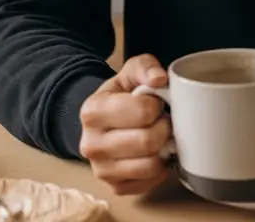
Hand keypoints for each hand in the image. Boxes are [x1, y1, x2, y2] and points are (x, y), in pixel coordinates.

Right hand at [78, 54, 172, 194]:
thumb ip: (145, 67)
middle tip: (161, 120)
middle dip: (163, 128)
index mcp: (92, 112)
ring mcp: (101, 170)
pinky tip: (155, 154)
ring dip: (163, 149)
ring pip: (149, 165)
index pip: (142, 111)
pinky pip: (149, 183)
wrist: (103, 122)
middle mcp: (91, 144)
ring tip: (159, 136)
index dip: (156, 105)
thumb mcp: (129, 73)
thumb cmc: (120, 96)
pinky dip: (159, 169)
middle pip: (147, 141)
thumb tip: (159, 79)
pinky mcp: (115, 187)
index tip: (154, 103)